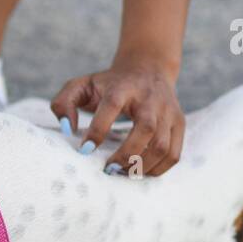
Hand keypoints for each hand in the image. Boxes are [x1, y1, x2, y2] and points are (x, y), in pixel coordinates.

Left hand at [51, 63, 184, 176]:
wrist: (148, 68)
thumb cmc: (109, 84)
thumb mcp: (82, 85)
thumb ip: (63, 103)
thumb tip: (66, 129)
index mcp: (123, 87)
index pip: (112, 105)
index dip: (99, 129)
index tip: (85, 150)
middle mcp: (149, 98)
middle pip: (146, 129)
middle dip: (126, 155)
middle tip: (108, 169)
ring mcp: (168, 112)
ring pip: (162, 145)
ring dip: (141, 166)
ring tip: (123, 172)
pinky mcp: (179, 123)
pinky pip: (174, 153)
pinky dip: (158, 169)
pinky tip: (139, 171)